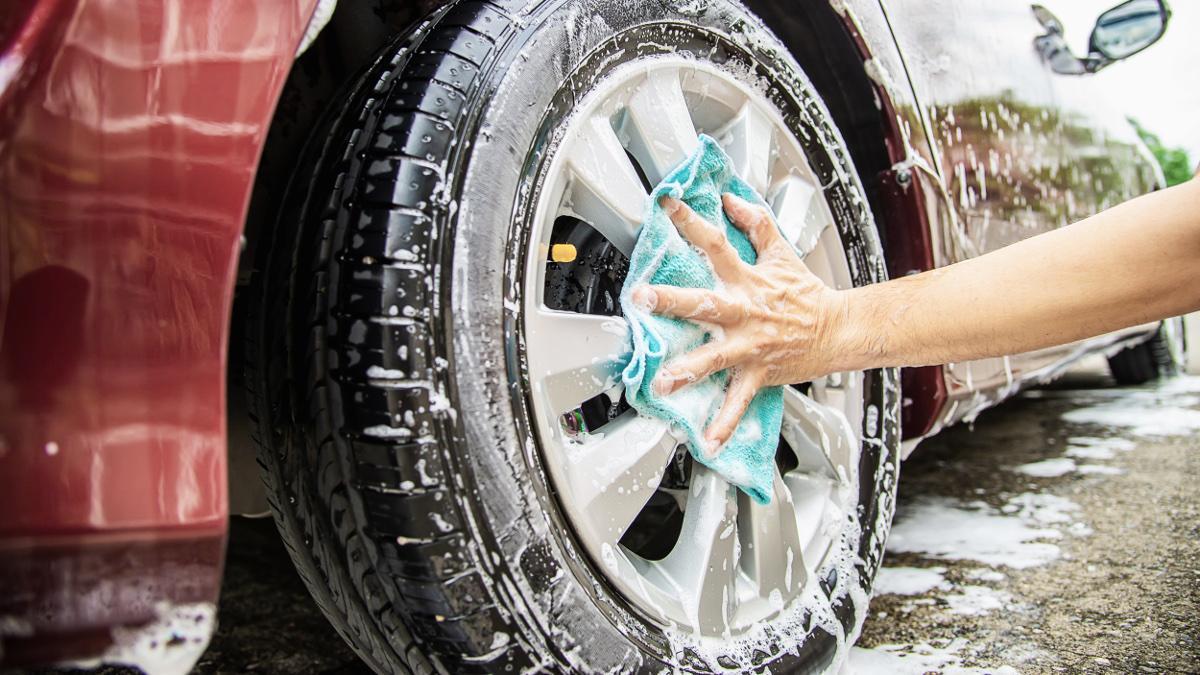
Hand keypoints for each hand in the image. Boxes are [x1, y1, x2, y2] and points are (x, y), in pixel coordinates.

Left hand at [632, 193, 846, 456]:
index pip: (716, 244)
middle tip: (643, 298)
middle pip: (705, 302)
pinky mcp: (758, 372)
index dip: (692, 221)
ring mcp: (750, 345)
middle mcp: (745, 311)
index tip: (667, 206)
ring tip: (663, 382)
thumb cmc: (805, 294)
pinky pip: (739, 401)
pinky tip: (707, 441)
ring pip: (716, 357)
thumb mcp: (781, 252)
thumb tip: (731, 199)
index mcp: (748, 280)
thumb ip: (755, 223)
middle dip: (673, 300)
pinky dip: (725, 423)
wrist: (839, 329)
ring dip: (689, 369)